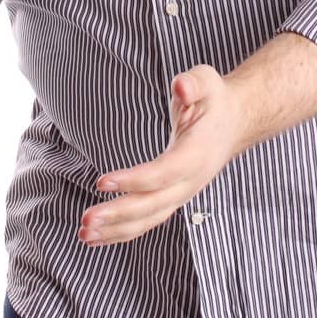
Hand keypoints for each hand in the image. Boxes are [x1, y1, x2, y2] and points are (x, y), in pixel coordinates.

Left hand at [78, 64, 243, 246]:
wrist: (233, 123)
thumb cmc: (214, 100)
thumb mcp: (206, 81)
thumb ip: (193, 83)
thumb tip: (180, 86)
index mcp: (198, 154)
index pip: (164, 173)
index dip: (134, 180)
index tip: (101, 182)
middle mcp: (192, 181)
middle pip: (154, 205)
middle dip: (119, 214)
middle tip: (86, 220)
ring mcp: (183, 193)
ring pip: (150, 219)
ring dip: (116, 230)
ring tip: (84, 234)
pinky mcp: (173, 198)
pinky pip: (148, 220)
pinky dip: (122, 231)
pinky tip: (96, 236)